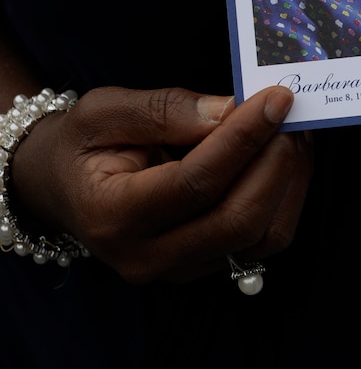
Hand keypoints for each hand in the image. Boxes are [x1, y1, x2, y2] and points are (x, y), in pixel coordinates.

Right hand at [11, 85, 312, 282]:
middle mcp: (145, 256)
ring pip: (258, 237)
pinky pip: (259, 241)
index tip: (276, 98)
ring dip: (287, 181)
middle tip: (292, 113)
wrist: (60, 185)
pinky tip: (281, 157)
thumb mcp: (104, 110)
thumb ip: (164, 110)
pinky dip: (282, 197)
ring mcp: (177, 270)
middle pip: (235, 220)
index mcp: (113, 215)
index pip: (194, 183)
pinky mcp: (202, 267)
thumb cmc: (81, 143)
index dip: (243, 139)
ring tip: (291, 131)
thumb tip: (229, 110)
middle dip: (275, 161)